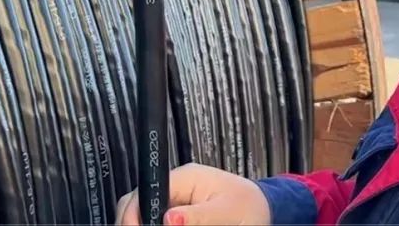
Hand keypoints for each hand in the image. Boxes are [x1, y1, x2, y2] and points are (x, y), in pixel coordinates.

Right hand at [114, 163, 271, 224]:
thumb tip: (169, 219)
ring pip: (146, 215)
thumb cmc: (250, 207)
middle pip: (138, 203)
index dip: (135, 212)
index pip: (147, 190)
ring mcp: (175, 202)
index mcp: (186, 177)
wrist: (263, 212)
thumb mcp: (226, 212)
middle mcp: (176, 187)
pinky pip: (159, 221)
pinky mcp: (178, 215)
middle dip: (135, 221)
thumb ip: (198, 216)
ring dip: (146, 224)